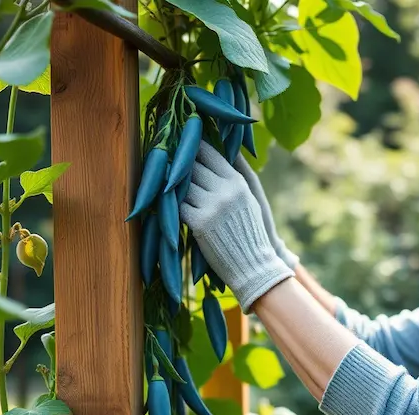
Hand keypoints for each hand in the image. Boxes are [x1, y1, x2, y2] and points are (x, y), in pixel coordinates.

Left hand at [180, 141, 294, 312]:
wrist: (254, 266)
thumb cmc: (250, 234)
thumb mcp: (250, 200)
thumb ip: (236, 176)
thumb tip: (225, 152)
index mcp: (238, 182)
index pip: (209, 153)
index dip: (191, 147)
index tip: (180, 144)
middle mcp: (226, 190)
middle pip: (191, 166)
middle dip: (178, 166)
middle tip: (165, 163)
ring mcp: (212, 206)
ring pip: (181, 185)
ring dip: (174, 188)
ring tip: (167, 189)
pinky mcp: (200, 223)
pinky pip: (177, 207)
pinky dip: (173, 208)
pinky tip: (171, 209)